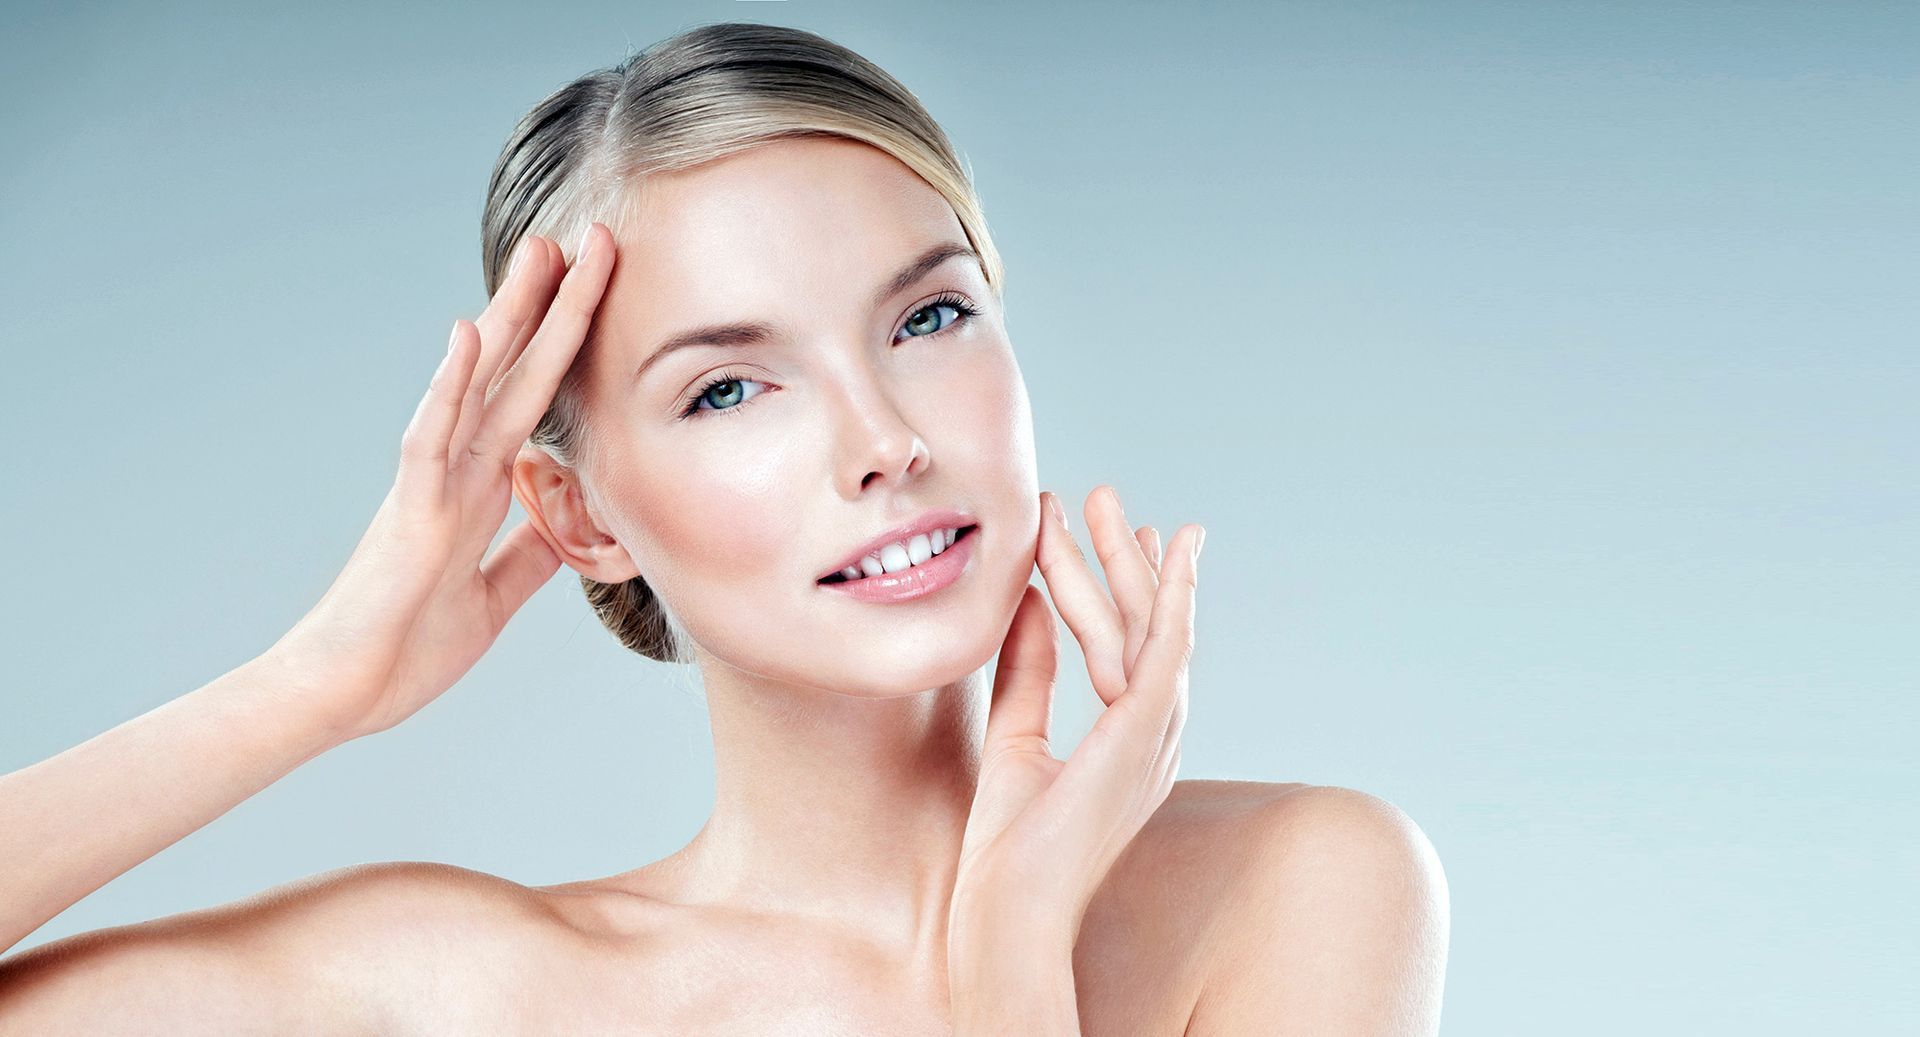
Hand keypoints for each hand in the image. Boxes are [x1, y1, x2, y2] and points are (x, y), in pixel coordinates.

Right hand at [269, 224, 615, 740]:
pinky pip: (430, 439)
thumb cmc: (407, 649)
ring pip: (479, 384)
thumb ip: (528, 553)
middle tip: (587, 235)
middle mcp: (458, 470)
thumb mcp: (495, 597)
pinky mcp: (409, 512)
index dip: (569, 346)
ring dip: (510, 317)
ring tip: (541, 252)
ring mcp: (432, 484)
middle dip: (553, 305)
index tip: (600, 290)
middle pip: (514, 371)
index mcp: (480, 489)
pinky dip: (449, 387)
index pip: (535, 401)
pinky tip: (467, 336)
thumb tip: (568, 521)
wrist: (344, 696)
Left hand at [949, 486, 1203, 945]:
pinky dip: (1173, 596)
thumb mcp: (1013, 736)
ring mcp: (1156, 737)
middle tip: (1103, 495)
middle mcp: (1156, 738)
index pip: (1137, 648)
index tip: (1119, 534)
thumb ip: (1027, 670)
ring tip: (1103, 500)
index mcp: (1131, 746)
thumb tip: (1024, 599)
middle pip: (1147, 628)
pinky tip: (1169, 550)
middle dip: (1127, 558)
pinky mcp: (1143, 735)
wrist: (1007, 908)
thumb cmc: (1007, 848)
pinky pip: (1165, 650)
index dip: (1129, 587)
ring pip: (1148, 627)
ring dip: (1126, 559)